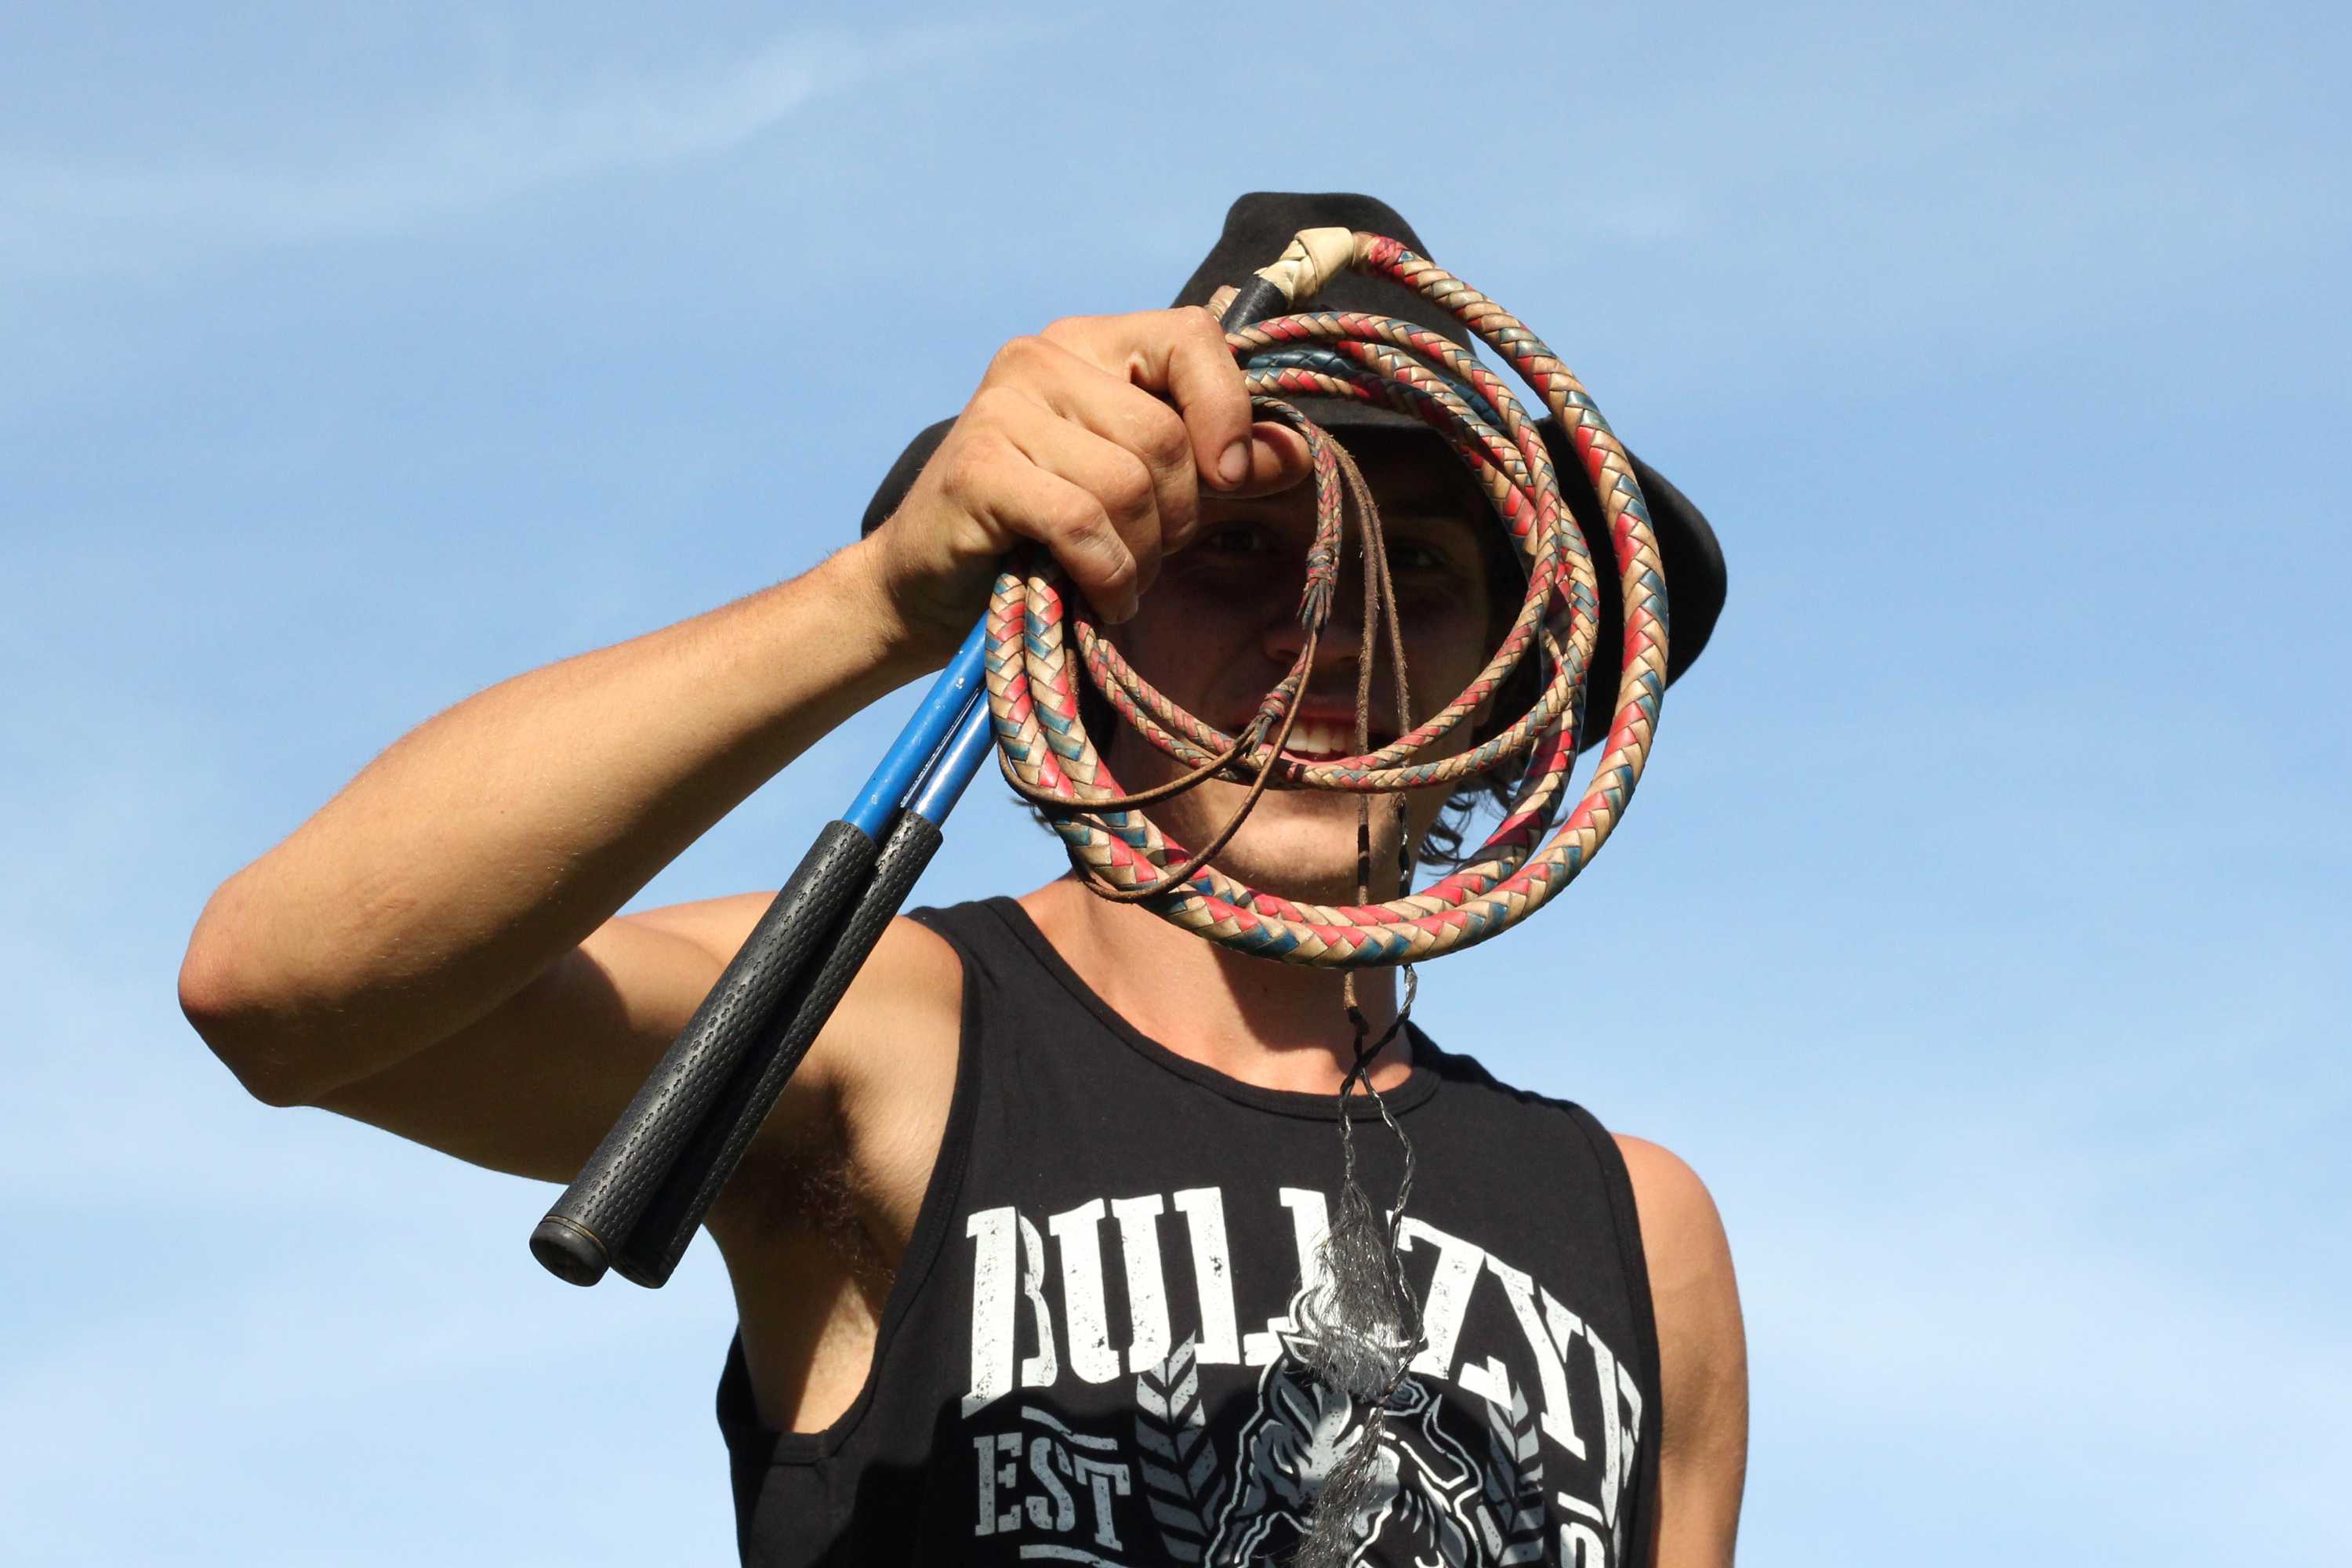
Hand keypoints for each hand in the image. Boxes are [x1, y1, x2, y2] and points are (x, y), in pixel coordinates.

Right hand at [859, 308, 1311, 656]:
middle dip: (1177, 517)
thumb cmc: (1041, 537)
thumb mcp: (1142, 492)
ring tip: (1116, 577)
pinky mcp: (978, 466)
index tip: (1230, 478)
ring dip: (1140, 555)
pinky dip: (1107, 574)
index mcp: (1090, 343)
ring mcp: (1002, 406)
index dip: (1228, 408)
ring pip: (1129, 485)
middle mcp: (1043, 356)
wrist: (923, 590)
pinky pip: (1084, 523)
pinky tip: (1099, 597)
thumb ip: (1214, 464)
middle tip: (1147, 554)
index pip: (1191, 335)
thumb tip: (1294, 452)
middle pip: (1165, 436)